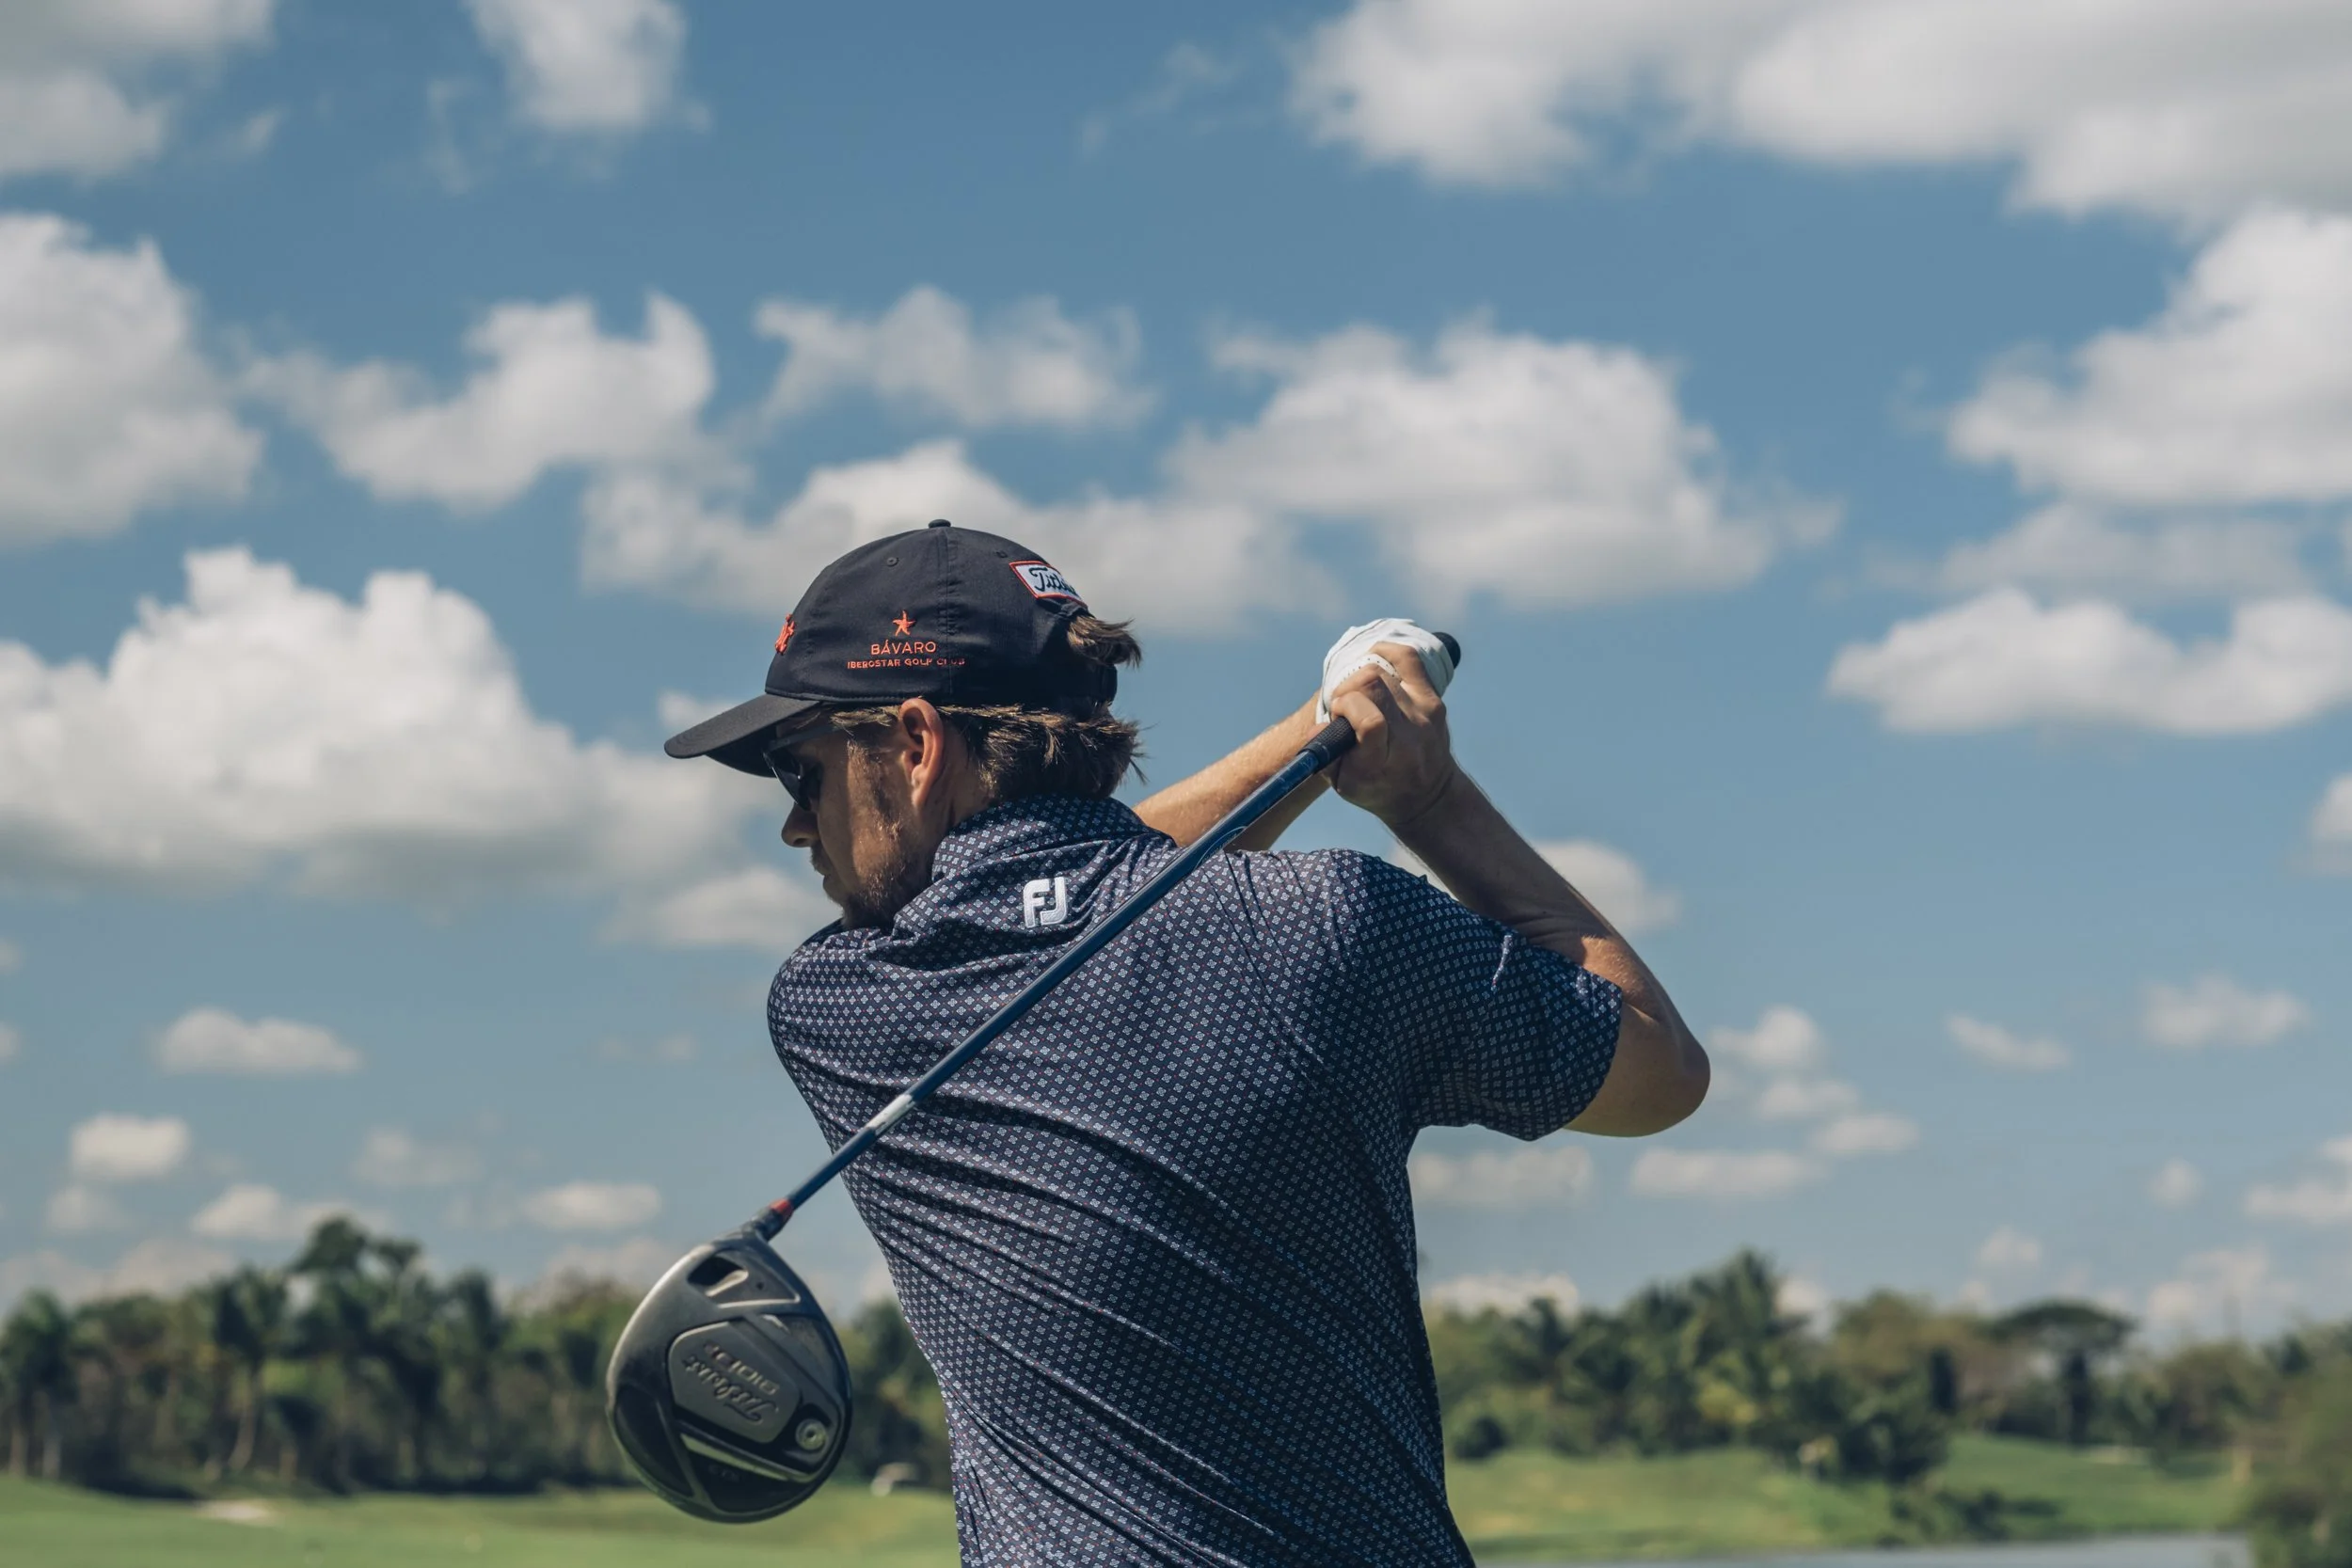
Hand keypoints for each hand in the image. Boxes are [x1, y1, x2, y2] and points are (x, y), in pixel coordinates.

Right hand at [1326, 641, 1458, 828]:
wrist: (1427, 795)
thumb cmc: (1377, 787)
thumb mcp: (1344, 784)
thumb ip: (1326, 756)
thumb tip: (1318, 726)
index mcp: (1382, 761)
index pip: (1370, 720)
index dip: (1345, 707)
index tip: (1338, 716)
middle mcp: (1408, 736)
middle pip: (1371, 684)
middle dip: (1348, 689)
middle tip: (1346, 705)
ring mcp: (1424, 714)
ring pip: (1383, 670)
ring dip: (1361, 679)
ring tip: (1360, 697)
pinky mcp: (1433, 699)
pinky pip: (1408, 658)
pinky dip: (1386, 652)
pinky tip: (1372, 658)